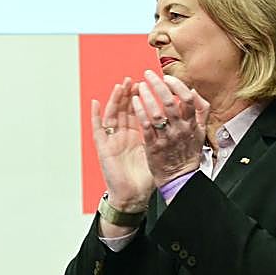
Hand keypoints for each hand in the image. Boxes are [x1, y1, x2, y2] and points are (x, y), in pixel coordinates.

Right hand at [91, 76, 154, 211]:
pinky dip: (95, 116)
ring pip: (112, 115)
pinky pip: (98, 130)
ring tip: (120, 86)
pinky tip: (95, 104)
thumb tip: (180, 122)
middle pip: (125, 109)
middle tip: (135, 79)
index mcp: (138, 135)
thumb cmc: (146, 176)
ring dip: (115, 100)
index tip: (150, 84)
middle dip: (130, 93)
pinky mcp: (104, 148)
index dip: (143, 97)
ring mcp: (113, 140)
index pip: (139, 111)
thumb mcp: (160, 151)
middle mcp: (124, 135)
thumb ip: (166, 136)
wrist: (134, 195)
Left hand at [131, 70, 208, 186]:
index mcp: (193, 124)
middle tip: (147, 75)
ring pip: (157, 113)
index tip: (166, 77)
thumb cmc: (188, 152)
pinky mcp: (154, 146)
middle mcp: (181, 129)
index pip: (188, 99)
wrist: (180, 178)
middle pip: (171, 102)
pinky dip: (140, 112)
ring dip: (147, 97)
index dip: (177, 85)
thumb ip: (201, 111)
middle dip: (158, 85)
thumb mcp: (201, 131)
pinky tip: (133, 102)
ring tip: (138, 87)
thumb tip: (194, 91)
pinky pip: (146, 126)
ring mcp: (167, 137)